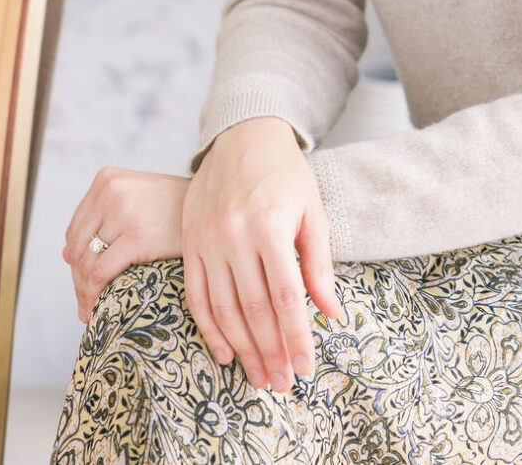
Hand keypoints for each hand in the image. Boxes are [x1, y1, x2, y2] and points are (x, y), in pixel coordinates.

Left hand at [62, 167, 188, 322]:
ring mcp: (124, 212)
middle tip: (85, 304)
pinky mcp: (137, 236)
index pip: (76, 229)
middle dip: (78, 280)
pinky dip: (95, 295)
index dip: (75, 261)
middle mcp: (111, 191)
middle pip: (77, 247)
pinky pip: (100, 273)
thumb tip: (63, 255)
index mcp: (106, 179)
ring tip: (91, 310)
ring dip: (84, 292)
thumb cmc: (175, 209)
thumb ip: (101, 221)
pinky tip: (101, 308)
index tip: (84, 283)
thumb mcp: (136, 201)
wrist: (213, 207)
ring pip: (85, 263)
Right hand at [182, 115, 342, 393]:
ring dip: (242, 350)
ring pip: (223, 309)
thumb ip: (319, 263)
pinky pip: (196, 295)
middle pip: (253, 309)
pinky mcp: (190, 242)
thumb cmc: (285, 175)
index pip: (285, 296)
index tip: (306, 367)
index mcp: (270, 225)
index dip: (296, 336)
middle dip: (270, 352)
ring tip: (259, 377)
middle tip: (283, 384)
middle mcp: (234, 234)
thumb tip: (332, 313)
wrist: (242, 137)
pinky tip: (225, 353)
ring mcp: (207, 239)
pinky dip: (209, 328)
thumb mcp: (312, 211)